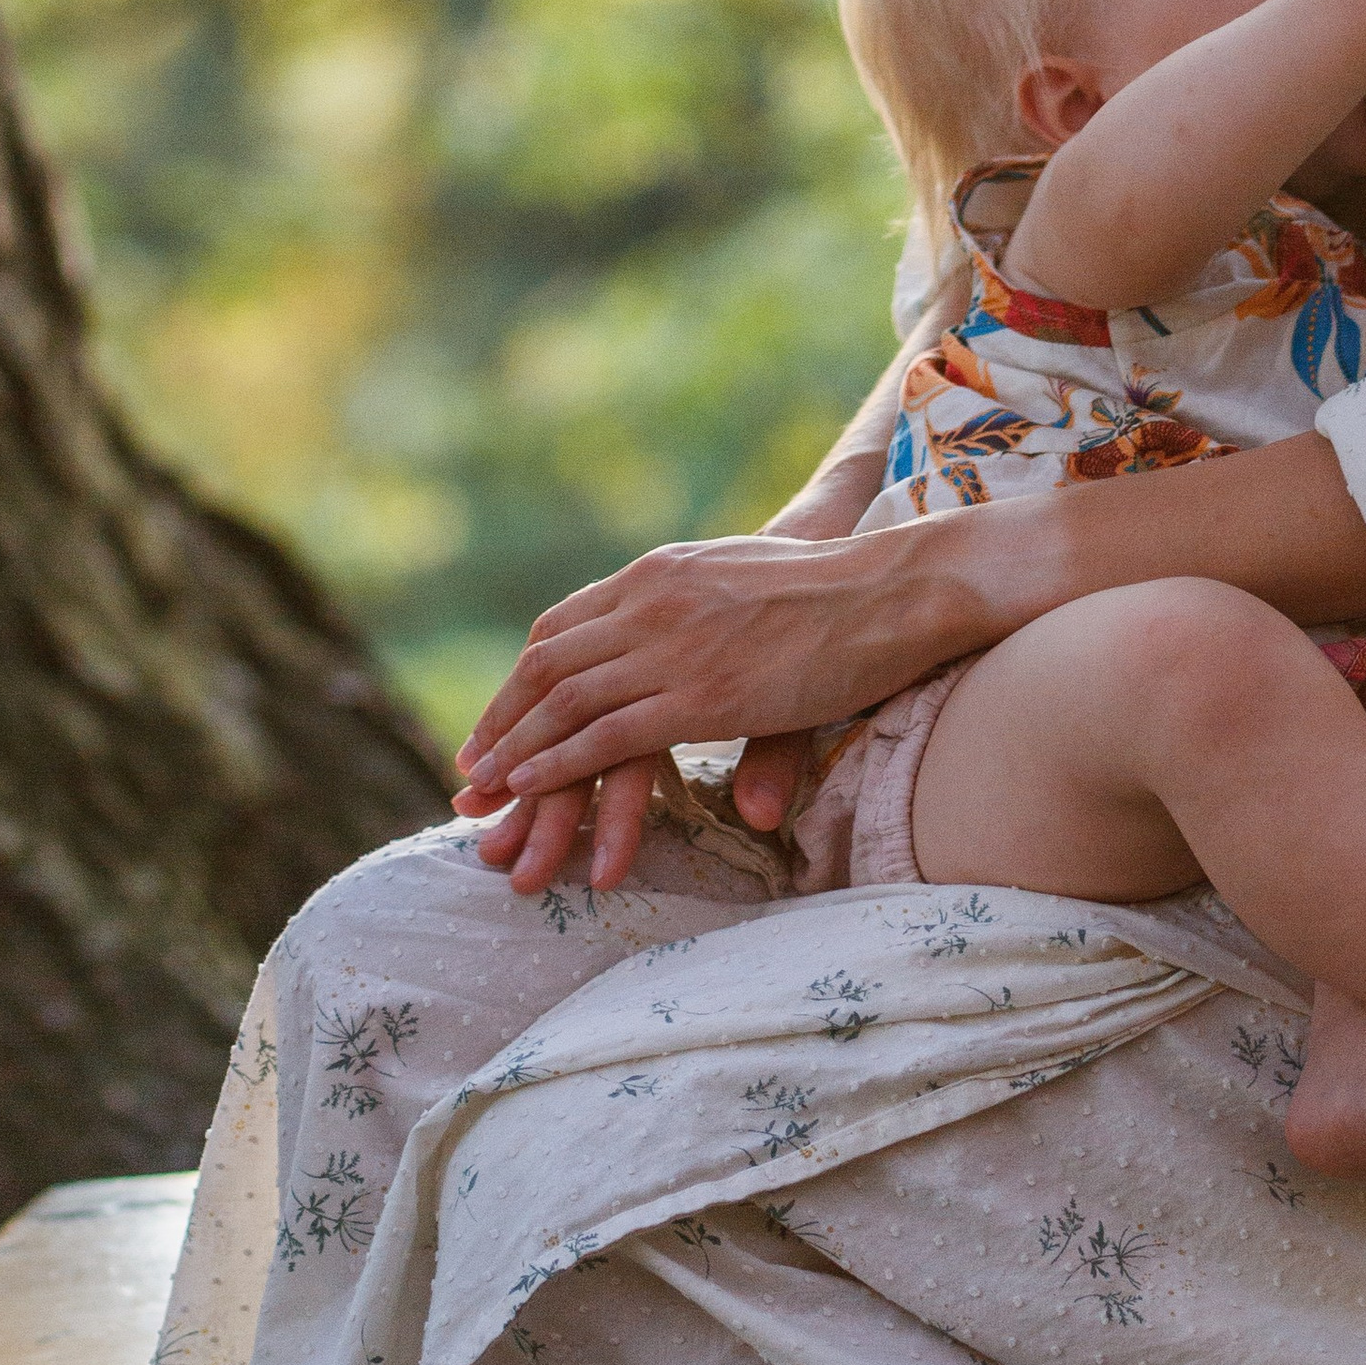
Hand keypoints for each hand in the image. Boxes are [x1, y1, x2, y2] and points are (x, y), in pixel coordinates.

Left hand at [453, 522, 965, 893]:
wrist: (894, 589)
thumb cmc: (836, 592)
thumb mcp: (742, 584)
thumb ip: (695, 618)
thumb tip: (676, 663)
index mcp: (658, 572)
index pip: (560, 626)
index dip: (519, 680)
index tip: (496, 720)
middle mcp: (651, 601)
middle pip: (546, 664)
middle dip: (500, 721)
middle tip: (471, 770)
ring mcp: (674, 648)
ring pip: (565, 703)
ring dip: (515, 751)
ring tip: (485, 791)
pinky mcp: (702, 696)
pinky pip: (607, 734)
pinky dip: (558, 763)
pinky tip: (533, 787)